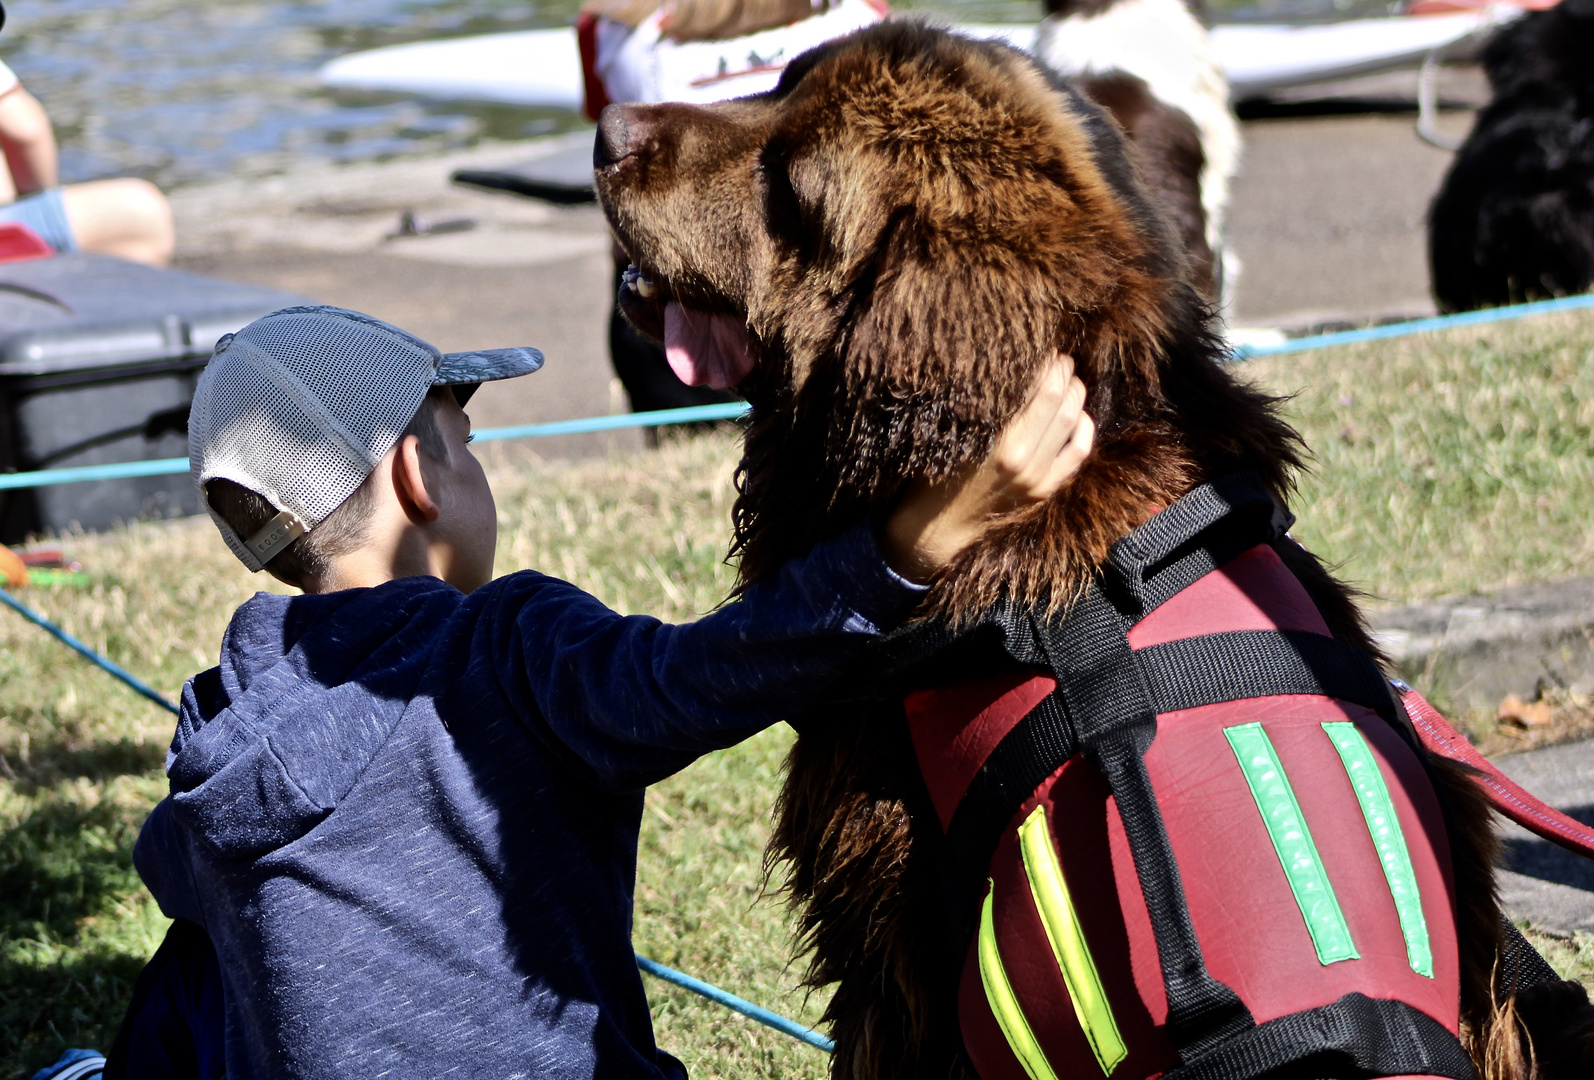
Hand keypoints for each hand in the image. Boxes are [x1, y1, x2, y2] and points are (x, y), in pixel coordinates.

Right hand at [881, 355, 1093, 583]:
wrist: (940, 525)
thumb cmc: (936, 471)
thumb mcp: (953, 432)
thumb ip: (983, 404)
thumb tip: (1010, 366)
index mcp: (998, 439)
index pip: (1037, 387)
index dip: (1044, 361)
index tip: (1041, 347)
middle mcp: (1023, 457)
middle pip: (1061, 398)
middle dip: (1063, 371)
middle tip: (1058, 357)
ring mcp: (1039, 476)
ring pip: (1074, 420)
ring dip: (1076, 392)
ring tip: (1067, 378)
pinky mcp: (1046, 489)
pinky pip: (1079, 451)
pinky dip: (1084, 426)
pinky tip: (1077, 412)